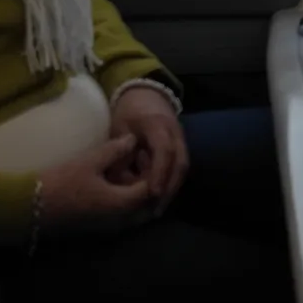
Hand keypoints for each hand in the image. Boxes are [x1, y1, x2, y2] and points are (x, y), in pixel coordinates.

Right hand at [37, 134, 154, 227]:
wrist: (32, 207)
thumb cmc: (62, 182)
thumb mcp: (90, 161)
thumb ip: (115, 150)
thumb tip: (133, 139)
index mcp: (121, 204)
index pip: (150, 189)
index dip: (151, 171)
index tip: (143, 154)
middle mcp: (119, 220)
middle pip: (145, 204)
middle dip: (147, 184)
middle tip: (139, 162)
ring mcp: (109, 226)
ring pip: (134, 211)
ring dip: (136, 194)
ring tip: (128, 170)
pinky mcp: (98, 226)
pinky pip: (121, 215)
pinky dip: (124, 201)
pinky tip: (114, 182)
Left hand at [110, 86, 189, 208]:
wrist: (146, 93)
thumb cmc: (129, 111)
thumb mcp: (119, 128)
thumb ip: (120, 153)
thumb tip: (120, 181)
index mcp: (158, 124)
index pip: (164, 151)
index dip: (159, 173)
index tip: (152, 193)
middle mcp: (175, 132)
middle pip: (179, 163)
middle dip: (169, 188)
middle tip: (156, 209)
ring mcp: (181, 138)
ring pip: (183, 167)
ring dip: (172, 188)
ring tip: (159, 207)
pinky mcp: (181, 145)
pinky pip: (180, 166)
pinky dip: (172, 182)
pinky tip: (162, 196)